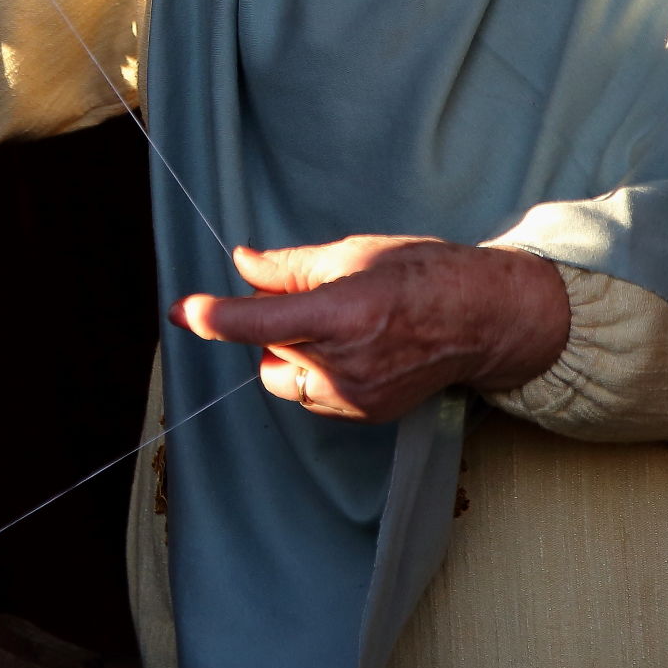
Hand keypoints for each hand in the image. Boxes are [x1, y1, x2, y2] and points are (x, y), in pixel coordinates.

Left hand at [169, 236, 568, 422]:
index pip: (258, 322)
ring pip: (283, 377)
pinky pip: (311, 396)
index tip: (183, 311)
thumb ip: (289, 266)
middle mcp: (345, 364)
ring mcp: (355, 396)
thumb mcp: (353, 253)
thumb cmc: (424, 275)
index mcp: (342, 314)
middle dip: (270, 327)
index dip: (214, 316)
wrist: (484, 320)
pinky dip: (313, 373)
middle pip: (265, 350)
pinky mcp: (365, 414)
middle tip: (308, 300)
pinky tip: (352, 350)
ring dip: (290, 352)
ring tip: (336, 326)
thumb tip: (243, 265)